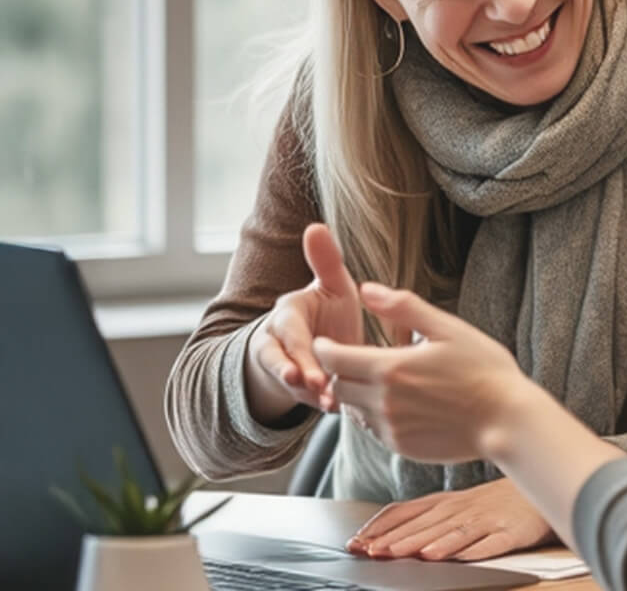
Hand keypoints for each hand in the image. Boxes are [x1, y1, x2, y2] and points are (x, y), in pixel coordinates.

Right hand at [245, 223, 362, 423]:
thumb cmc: (327, 312)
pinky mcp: (297, 390)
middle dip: (299, 376)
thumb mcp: (332, 286)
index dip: (298, 352)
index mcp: (288, 314)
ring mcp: (284, 367)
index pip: (288, 333)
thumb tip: (315, 225)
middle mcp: (277, 341)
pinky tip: (340, 409)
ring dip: (309, 395)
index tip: (310, 369)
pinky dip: (319, 404)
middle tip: (320, 389)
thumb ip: (326, 261)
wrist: (316, 343)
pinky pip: (301, 400)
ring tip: (331, 404)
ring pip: (288, 383)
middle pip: (281, 361)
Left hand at [313, 281, 523, 463]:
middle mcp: (382, 402)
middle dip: (339, 371)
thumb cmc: (483, 369)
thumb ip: (403, 307)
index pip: (333, 358)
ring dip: (356, 394)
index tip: (329, 341)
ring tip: (378, 381)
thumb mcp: (447, 328)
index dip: (325, 348)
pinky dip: (374, 415)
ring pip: (352, 410)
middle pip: (337, 385)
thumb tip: (366, 289)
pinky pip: (371, 430)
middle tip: (353, 359)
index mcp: (390, 368)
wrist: (506, 420)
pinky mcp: (400, 447)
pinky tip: (398, 404)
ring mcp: (390, 428)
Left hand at [347, 479, 554, 560]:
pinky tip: (459, 557)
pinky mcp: (512, 531)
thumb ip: (422, 516)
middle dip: (398, 540)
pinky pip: (491, 541)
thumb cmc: (494, 500)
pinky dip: (474, 549)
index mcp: (445, 501)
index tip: (357, 543)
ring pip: (454, 532)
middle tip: (373, 553)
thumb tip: (379, 535)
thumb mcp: (455, 503)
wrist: (541, 487)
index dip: (381, 528)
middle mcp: (462, 508)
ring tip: (408, 555)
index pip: (406, 511)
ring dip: (431, 543)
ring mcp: (487, 519)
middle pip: (426, 525)